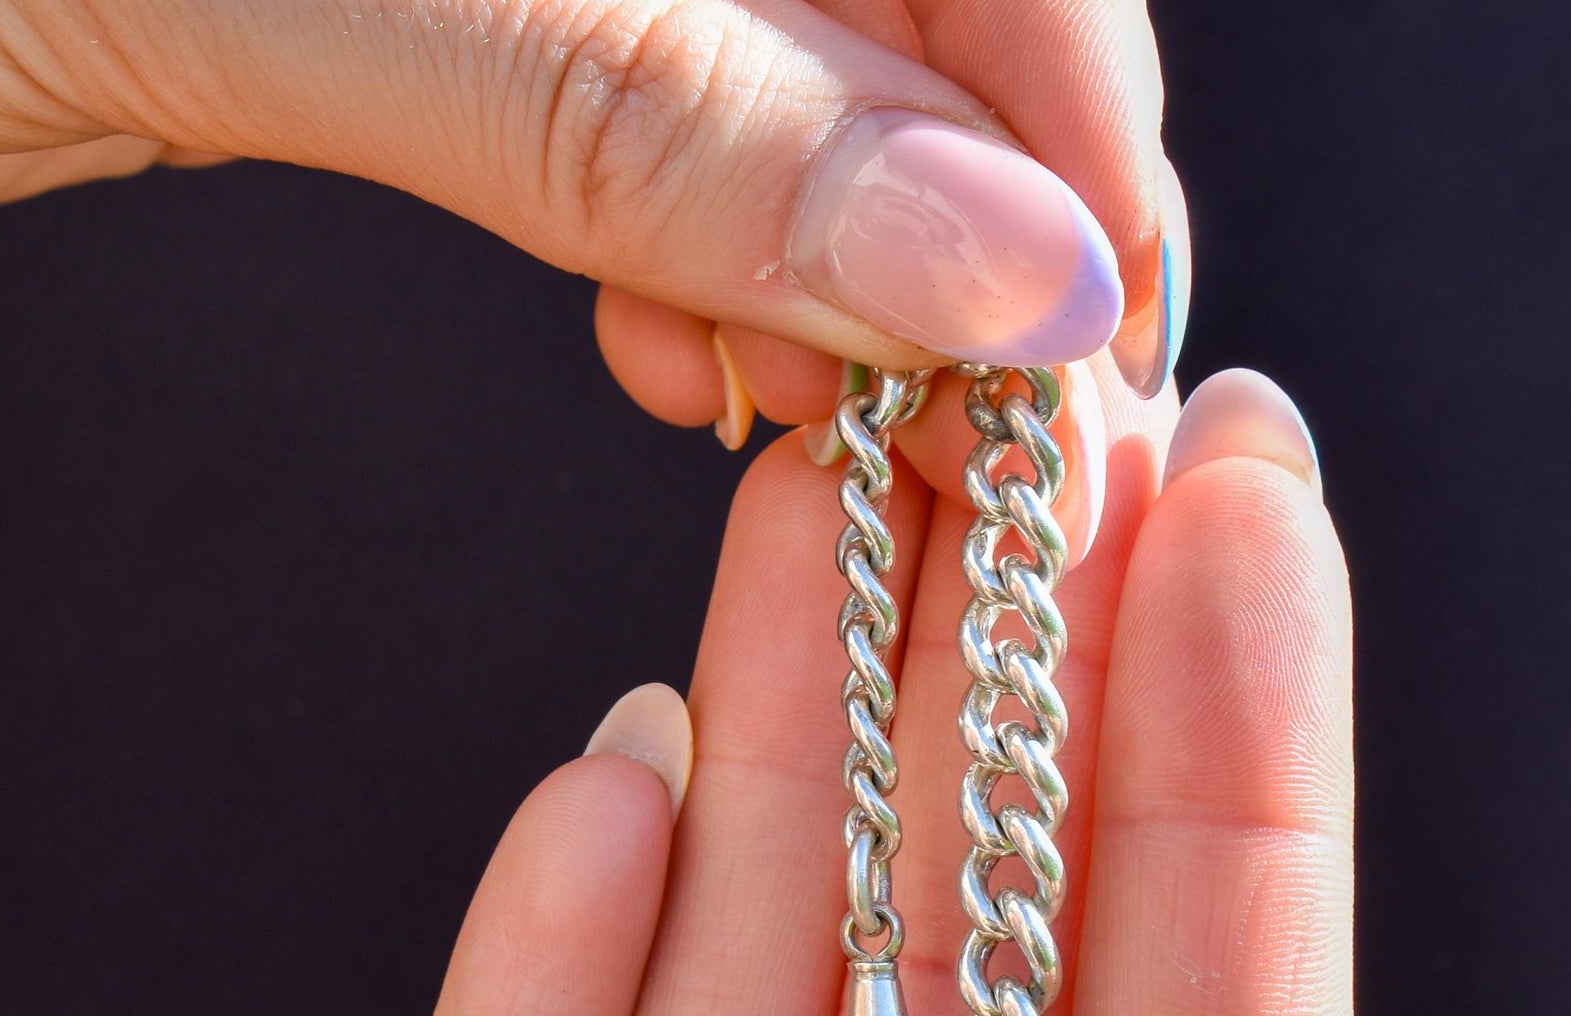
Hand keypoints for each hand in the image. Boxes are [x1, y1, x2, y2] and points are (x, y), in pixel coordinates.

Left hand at [0, 0, 1184, 403]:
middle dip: (954, 224)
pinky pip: (671, 125)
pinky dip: (703, 260)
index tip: (1087, 337)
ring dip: (829, 274)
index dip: (1072, 115)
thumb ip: (652, 110)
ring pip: (806, 86)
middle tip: (947, 419)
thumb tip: (1005, 261)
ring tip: (769, 394)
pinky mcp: (483, 4)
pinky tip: (666, 343)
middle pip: (918, 4)